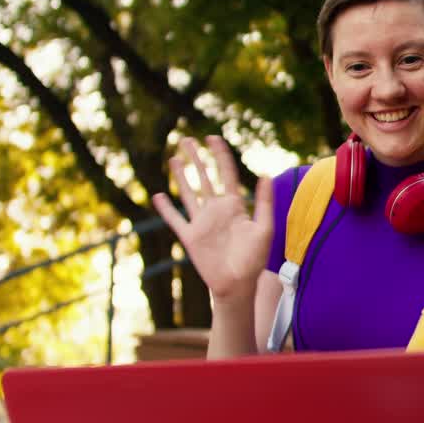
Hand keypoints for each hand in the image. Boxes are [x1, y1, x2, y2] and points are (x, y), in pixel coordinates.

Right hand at [152, 136, 273, 308]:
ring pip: (188, 193)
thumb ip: (264, 202)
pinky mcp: (190, 236)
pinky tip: (158, 195)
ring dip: (181, 176)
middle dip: (197, 158)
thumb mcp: (264, 228)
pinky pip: (175, 219)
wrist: (238, 284)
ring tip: (174, 158)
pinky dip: (166, 208)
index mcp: (235, 206)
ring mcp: (202, 222)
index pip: (227, 174)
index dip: (220, 155)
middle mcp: (217, 210)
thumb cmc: (255, 259)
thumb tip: (264, 174)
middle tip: (186, 139)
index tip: (213, 138)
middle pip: (205, 178)